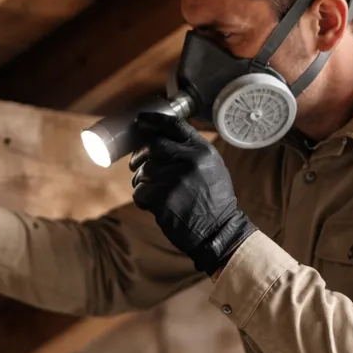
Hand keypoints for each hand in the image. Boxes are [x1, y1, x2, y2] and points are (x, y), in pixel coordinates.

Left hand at [130, 113, 252, 275]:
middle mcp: (189, 160)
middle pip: (152, 145)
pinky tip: (156, 206)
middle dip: (139, 154)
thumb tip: (159, 136)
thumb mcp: (211, 167)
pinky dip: (143, 199)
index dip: (154, 120)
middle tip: (135, 163)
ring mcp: (174, 179)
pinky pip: (139, 192)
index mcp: (203, 150)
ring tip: (155, 192)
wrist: (217, 232)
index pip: (174, 126)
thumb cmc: (212, 200)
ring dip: (142, 181)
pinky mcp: (161, 198)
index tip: (140, 120)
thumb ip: (190, 151)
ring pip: (143, 171)